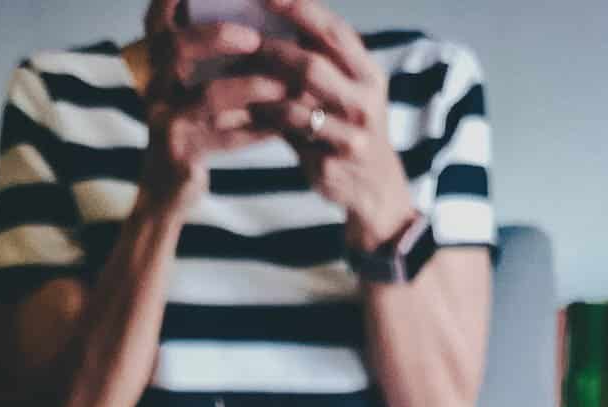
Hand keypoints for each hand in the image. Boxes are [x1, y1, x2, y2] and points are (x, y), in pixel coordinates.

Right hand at [140, 0, 289, 212]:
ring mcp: (165, 122)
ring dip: (251, 85)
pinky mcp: (182, 155)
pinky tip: (281, 125)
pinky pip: (224, 138)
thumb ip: (213, 58)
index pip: (158, 17)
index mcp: (157, 63)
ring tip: (283, 86)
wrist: (167, 191)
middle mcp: (154, 87)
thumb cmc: (191, 129)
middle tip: (255, 38)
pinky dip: (256, 129)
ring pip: (208, 96)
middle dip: (218, 35)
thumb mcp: (192, 88)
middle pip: (176, 48)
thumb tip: (265, 30)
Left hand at [259, 0, 416, 248]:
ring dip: (261, 90)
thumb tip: (270, 22)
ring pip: (296, 105)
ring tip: (233, 77)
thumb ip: (319, 61)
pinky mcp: (330, 164)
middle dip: (272, 52)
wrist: (374, 188)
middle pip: (312, 67)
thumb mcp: (347, 91)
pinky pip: (287, 138)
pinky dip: (262, 121)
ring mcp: (350, 137)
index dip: (300, 10)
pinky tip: (242, 111)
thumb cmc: (348, 129)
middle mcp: (365, 103)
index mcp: (369, 75)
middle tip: (241, 43)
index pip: (334, 32)